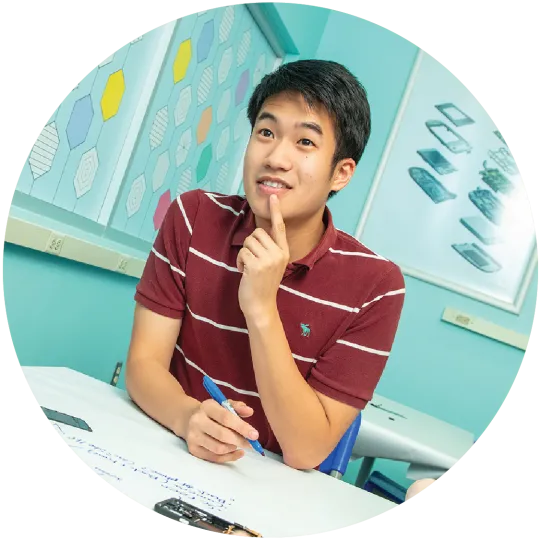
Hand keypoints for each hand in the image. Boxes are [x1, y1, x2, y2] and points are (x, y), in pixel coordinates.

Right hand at [185, 399, 259, 463]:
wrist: (188, 418)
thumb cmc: (212, 411)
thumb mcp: (223, 404)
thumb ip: (237, 407)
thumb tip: (250, 412)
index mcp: (207, 407)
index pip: (226, 418)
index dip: (242, 427)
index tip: (255, 435)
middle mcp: (197, 421)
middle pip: (222, 435)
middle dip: (240, 440)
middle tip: (251, 444)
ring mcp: (193, 436)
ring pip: (218, 448)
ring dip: (233, 448)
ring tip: (240, 444)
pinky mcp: (193, 449)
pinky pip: (213, 458)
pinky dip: (228, 457)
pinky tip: (237, 452)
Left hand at [237, 195, 288, 318]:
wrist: (261, 306)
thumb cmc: (262, 285)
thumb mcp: (272, 265)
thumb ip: (269, 249)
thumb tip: (258, 233)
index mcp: (284, 252)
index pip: (279, 227)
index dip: (276, 211)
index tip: (273, 197)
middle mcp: (279, 254)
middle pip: (258, 232)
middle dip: (250, 244)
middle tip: (252, 261)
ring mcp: (269, 260)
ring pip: (248, 241)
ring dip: (244, 254)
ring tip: (248, 267)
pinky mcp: (257, 265)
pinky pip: (242, 252)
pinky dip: (239, 262)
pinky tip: (244, 272)